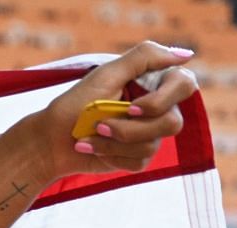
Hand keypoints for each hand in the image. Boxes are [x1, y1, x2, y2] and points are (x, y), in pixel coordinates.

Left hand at [30, 41, 197, 180]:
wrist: (51, 141)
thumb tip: (185, 55)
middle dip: (130, 129)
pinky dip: (111, 155)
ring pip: (153, 145)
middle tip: (99, 124)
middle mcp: (157, 109)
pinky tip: (92, 148)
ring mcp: (149, 135)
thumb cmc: (75, 104)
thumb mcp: (107, 74)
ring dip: (113, 142)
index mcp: (153, 83)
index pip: (184, 85)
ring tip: (89, 135)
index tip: (131, 108)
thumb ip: (144, 57)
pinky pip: (139, 162)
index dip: (161, 101)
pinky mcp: (138, 158)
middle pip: (172, 123)